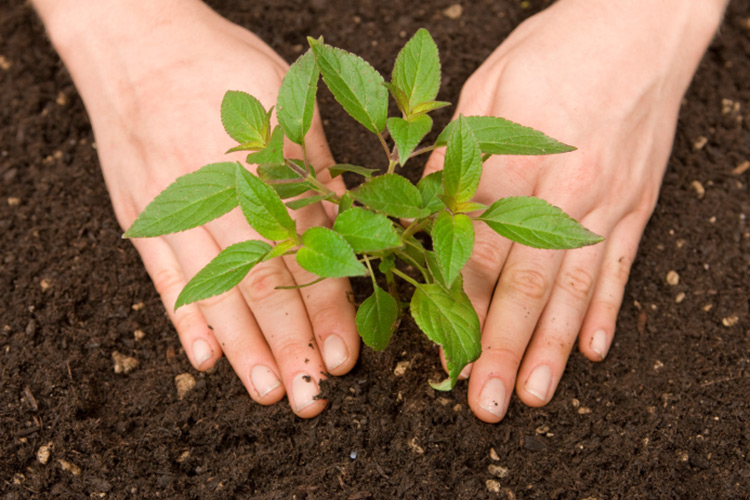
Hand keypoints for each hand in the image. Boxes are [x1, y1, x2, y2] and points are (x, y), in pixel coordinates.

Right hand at [39, 0, 357, 416]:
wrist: (136, 40)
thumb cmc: (221, 66)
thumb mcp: (283, 101)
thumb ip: (315, 170)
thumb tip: (352, 227)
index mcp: (264, 164)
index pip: (306, 251)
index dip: (328, 307)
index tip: (344, 357)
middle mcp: (218, 193)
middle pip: (259, 281)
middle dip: (288, 343)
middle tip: (309, 397)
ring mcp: (172, 208)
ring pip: (212, 289)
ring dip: (241, 346)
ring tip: (265, 391)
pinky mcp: (140, 215)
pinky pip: (162, 274)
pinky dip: (183, 317)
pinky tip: (203, 357)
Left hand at [424, 0, 724, 421]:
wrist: (639, 24)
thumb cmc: (553, 51)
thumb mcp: (484, 91)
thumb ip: (454, 161)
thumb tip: (422, 217)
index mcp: (516, 163)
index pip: (478, 253)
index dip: (458, 308)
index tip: (444, 352)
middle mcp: (566, 192)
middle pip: (526, 284)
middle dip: (503, 348)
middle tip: (488, 401)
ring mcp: (607, 201)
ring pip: (574, 289)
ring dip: (551, 347)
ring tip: (535, 395)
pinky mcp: (637, 202)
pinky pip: (619, 266)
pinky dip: (604, 311)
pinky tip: (590, 349)